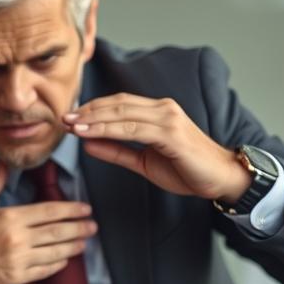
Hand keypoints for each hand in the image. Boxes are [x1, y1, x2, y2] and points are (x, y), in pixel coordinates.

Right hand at [0, 162, 96, 283]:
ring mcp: (18, 261)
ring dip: (73, 246)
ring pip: (55, 252)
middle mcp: (17, 239)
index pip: (49, 212)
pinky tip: (65, 259)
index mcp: (10, 218)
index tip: (85, 208)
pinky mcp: (15, 278)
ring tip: (84, 241)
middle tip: (92, 225)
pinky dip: (58, 264)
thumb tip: (3, 163)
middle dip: (79, 228)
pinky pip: (44, 271)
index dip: (71, 210)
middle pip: (58, 232)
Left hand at [64, 94, 250, 202]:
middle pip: (117, 104)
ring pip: (122, 114)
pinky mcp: (171, 133)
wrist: (220, 179)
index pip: (118, 104)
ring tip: (72, 126)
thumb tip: (88, 144)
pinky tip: (91, 134)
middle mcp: (163, 109)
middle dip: (87, 111)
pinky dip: (108, 130)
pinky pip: (133, 130)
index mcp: (157, 112)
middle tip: (63, 118)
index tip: (69, 118)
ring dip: (93, 120)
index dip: (92, 110)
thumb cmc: (188, 170)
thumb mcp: (144, 161)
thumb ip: (117, 151)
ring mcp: (168, 119)